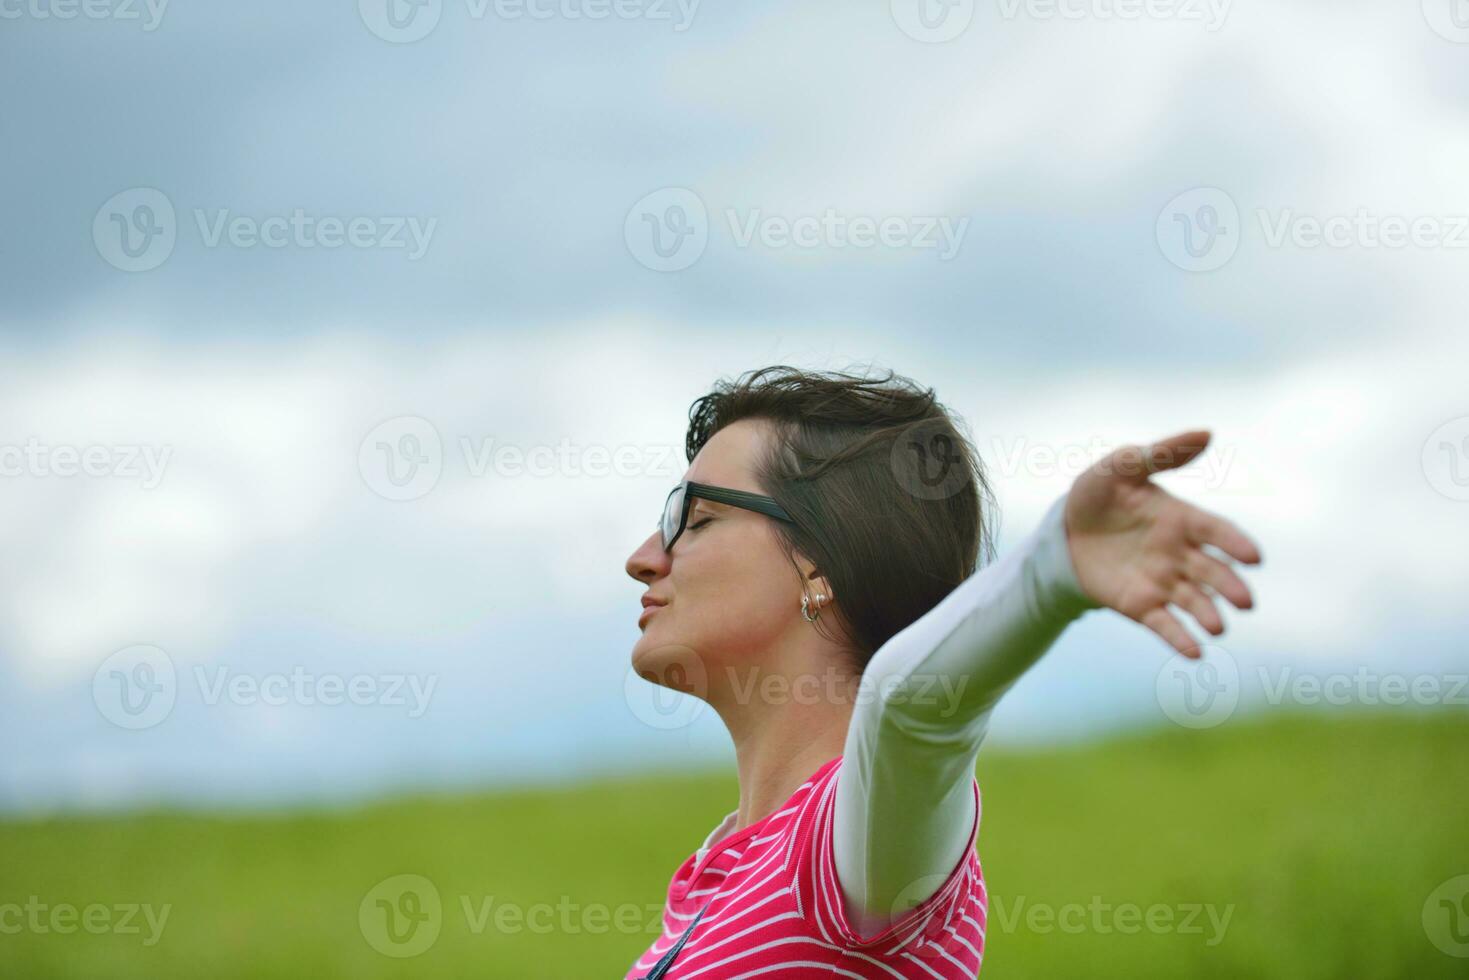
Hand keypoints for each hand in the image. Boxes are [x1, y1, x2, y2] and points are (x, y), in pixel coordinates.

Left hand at [1064, 430, 1261, 657]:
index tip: (1254, 557)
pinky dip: (1180, 640)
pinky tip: (1196, 655)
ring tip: (1218, 627)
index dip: (1235, 544)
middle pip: (1212, 572)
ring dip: (1208, 615)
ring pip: (1193, 602)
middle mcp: (1180, 554)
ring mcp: (1163, 582)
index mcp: (1182, 519)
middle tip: (1245, 602)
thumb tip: (1208, 432)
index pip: (1216, 531)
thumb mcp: (1121, 466)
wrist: (1063, 532)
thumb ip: (1161, 453)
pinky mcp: (1141, 606)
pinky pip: (1165, 624)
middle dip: (1230, 587)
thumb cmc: (1097, 493)